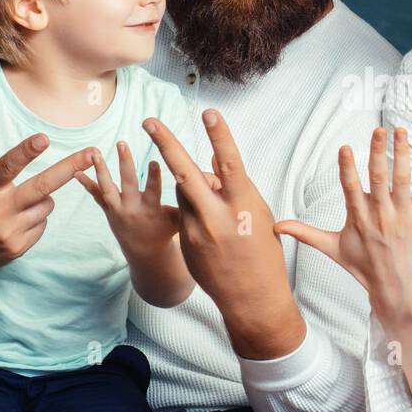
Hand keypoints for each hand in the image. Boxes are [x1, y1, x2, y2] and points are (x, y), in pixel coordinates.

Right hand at [0, 113, 94, 282]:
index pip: (6, 168)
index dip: (25, 152)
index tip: (44, 138)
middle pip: (42, 187)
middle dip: (70, 168)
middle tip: (93, 153)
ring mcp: (9, 232)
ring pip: (46, 205)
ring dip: (42, 197)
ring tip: (19, 199)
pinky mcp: (18, 247)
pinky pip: (42, 224)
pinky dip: (36, 216)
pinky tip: (17, 217)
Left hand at [75, 141, 182, 259]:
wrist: (145, 253)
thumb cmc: (167, 230)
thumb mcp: (180, 218)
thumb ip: (189, 199)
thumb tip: (211, 179)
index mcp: (152, 210)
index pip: (154, 191)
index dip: (154, 176)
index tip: (154, 160)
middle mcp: (133, 210)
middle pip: (128, 184)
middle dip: (125, 163)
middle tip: (122, 144)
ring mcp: (118, 211)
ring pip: (107, 189)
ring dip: (100, 170)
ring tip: (95, 152)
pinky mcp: (109, 211)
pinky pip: (96, 196)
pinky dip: (86, 184)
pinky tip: (75, 171)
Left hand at [144, 111, 303, 357]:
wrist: (252, 298)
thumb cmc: (263, 251)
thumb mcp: (257, 214)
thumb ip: (234, 187)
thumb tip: (214, 161)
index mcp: (243, 207)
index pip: (230, 164)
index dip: (219, 137)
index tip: (208, 114)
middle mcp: (217, 217)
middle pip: (186, 173)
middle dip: (165, 144)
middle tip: (148, 121)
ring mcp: (198, 231)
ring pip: (184, 192)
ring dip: (193, 186)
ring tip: (216, 207)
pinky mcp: (186, 243)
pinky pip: (185, 213)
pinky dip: (195, 210)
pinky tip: (213, 232)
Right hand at [274, 126, 411, 333]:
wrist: (397, 289)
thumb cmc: (363, 267)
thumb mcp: (333, 250)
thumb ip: (306, 233)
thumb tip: (276, 227)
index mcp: (358, 220)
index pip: (350, 189)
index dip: (347, 167)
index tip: (345, 147)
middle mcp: (380, 216)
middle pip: (379, 178)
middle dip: (378, 152)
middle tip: (378, 130)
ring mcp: (403, 217)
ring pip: (403, 180)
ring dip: (402, 153)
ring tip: (401, 131)